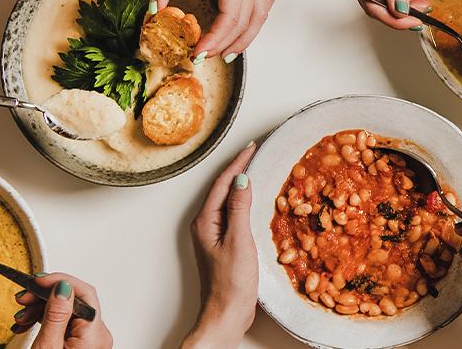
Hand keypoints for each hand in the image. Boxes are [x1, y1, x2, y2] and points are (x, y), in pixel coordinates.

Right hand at [15, 274, 111, 348]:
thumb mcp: (48, 346)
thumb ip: (55, 316)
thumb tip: (62, 287)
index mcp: (94, 333)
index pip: (84, 293)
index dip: (59, 281)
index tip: (37, 280)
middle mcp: (97, 334)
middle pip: (72, 301)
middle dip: (43, 296)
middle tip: (23, 298)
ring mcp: (89, 339)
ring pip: (65, 311)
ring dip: (40, 309)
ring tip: (22, 317)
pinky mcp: (80, 343)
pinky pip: (64, 323)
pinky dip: (45, 321)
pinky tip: (29, 323)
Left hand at [149, 0, 275, 62]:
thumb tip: (155, 8)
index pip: (230, 17)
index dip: (214, 38)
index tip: (197, 52)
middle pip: (245, 22)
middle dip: (226, 44)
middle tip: (205, 57)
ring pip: (259, 17)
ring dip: (245, 38)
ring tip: (226, 53)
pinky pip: (263, 4)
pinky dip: (254, 21)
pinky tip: (244, 27)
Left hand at [181, 143, 257, 347]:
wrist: (226, 314)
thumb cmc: (231, 283)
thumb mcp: (239, 241)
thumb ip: (239, 209)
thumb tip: (242, 179)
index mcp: (205, 221)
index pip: (223, 183)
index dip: (238, 163)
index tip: (252, 147)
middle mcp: (206, 225)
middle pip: (223, 188)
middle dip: (238, 168)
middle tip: (256, 151)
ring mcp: (214, 235)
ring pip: (228, 200)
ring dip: (241, 183)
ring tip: (256, 167)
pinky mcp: (224, 244)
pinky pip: (234, 214)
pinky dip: (245, 201)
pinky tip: (255, 200)